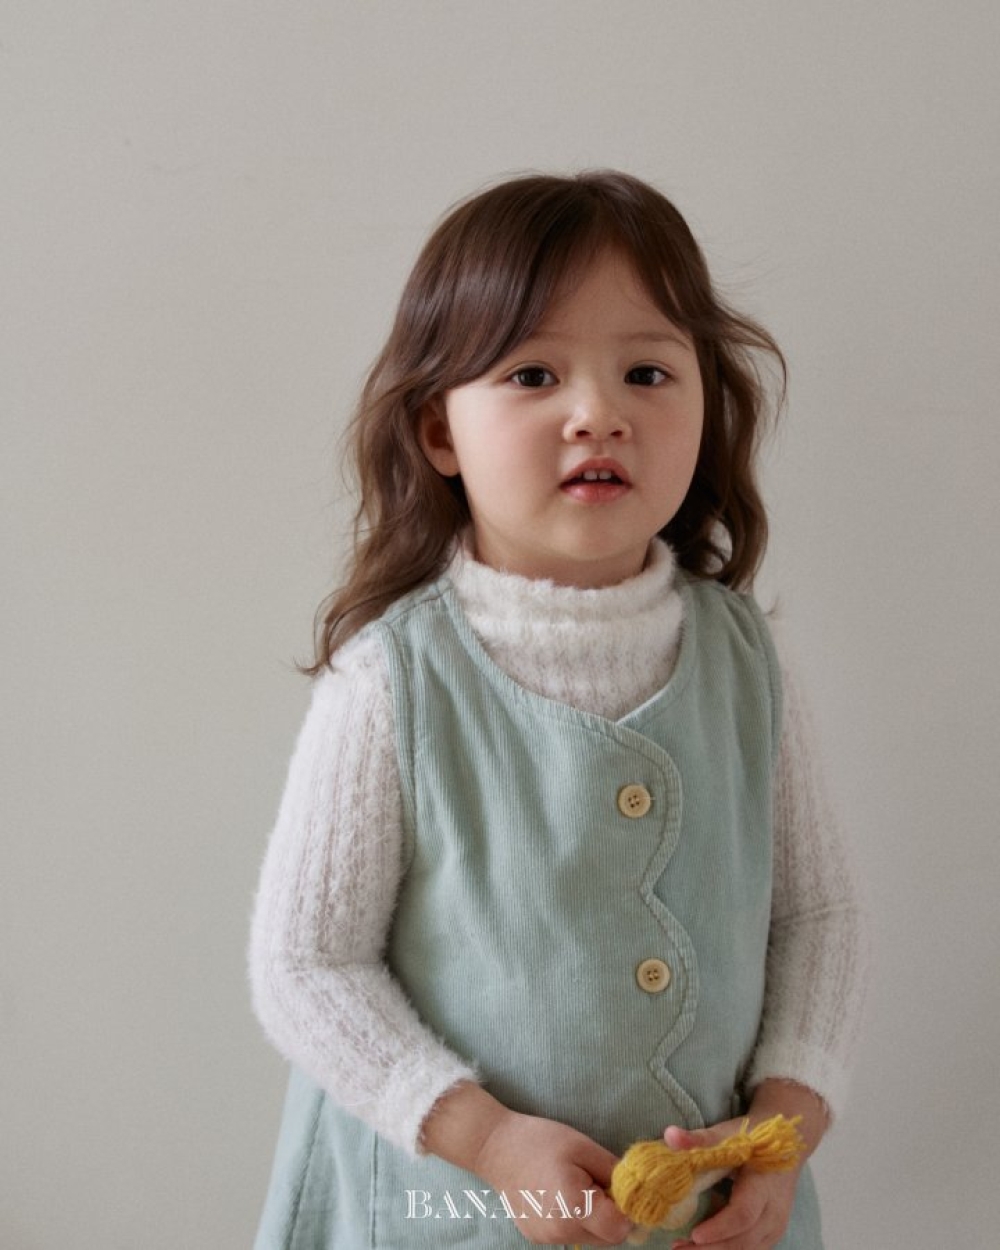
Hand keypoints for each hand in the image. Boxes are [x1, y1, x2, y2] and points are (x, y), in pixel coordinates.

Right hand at [473, 1108, 633, 1244]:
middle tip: (597, 1183)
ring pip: (589, 1239)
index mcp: (575, 1207)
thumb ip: (615, 1173)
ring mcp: (547, 1239)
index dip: (627, 1211)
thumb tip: (637, 1193)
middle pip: (607, 1239)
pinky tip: (558, 1195)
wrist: (494, 1147)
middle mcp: (562, 1231)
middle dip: (611, 1215)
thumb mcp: (584, 1146)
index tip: (620, 1190)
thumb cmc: (540, 1141)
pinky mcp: (537, 1239)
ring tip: (575, 1186)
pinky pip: (569, 1235)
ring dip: (593, 1219)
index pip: (620, 1230)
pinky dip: (573, 1220)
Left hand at [664, 1081, 827, 1249]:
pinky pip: (750, 1248)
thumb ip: (700, 1139)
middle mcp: (774, 1211)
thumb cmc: (753, 1139)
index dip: (719, 1227)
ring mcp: (775, 1226)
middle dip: (711, 1248)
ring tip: (683, 1249)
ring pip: (748, 1249)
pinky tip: (702, 1245)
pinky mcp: (771, 1234)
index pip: (744, 1213)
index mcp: (763, 1184)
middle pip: (744, 1240)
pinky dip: (726, 1249)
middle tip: (678, 1248)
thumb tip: (670, 1135)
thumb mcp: (728, 1135)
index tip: (694, 1235)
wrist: (787, 1146)